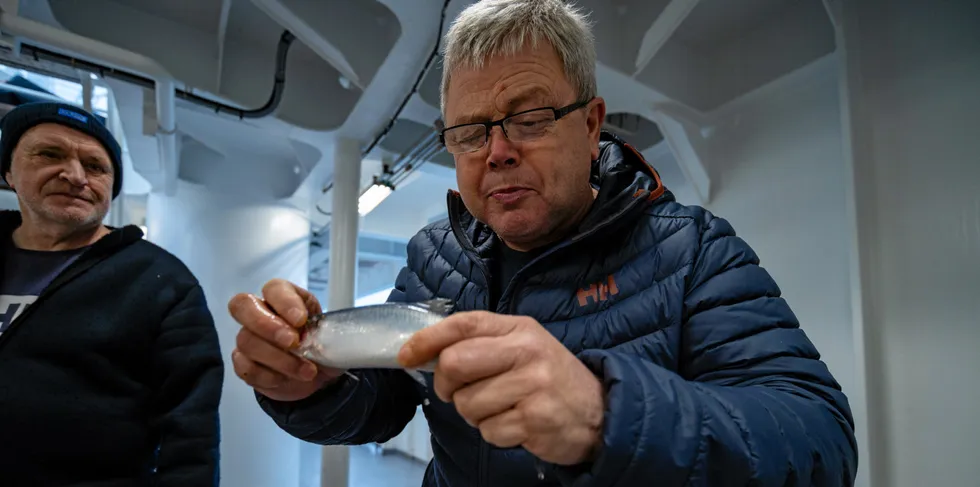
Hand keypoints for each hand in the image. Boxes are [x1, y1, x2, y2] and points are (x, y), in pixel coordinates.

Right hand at [228, 279, 344, 401]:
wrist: (317, 374)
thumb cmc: (321, 345)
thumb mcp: (331, 331)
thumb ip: (324, 328)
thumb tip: (322, 334)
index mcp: (283, 296)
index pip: (274, 288)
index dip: (284, 302)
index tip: (301, 320)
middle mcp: (260, 312)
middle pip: (243, 305)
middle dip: (269, 326)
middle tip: (293, 343)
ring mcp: (248, 337)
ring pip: (247, 341)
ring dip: (280, 360)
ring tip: (306, 370)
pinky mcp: (243, 363)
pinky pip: (245, 368)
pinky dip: (268, 377)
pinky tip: (285, 379)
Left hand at [398, 311, 604, 465]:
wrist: (600, 412)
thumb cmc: (551, 379)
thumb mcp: (523, 347)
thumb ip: (481, 344)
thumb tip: (424, 353)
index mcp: (519, 328)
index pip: (463, 324)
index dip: (427, 340)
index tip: (406, 356)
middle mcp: (526, 351)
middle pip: (454, 364)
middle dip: (446, 386)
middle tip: (459, 393)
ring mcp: (532, 386)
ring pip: (467, 404)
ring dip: (475, 415)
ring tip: (502, 408)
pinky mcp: (535, 420)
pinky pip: (488, 431)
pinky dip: (496, 433)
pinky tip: (517, 424)